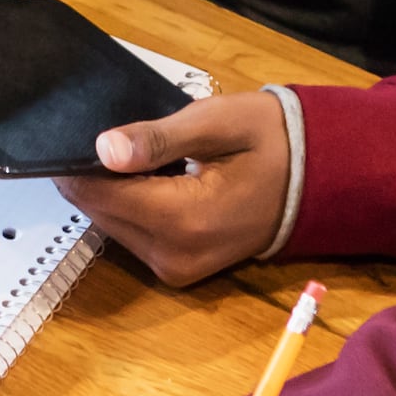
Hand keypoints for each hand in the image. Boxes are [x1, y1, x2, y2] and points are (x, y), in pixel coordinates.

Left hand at [54, 90, 294, 288]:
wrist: (319, 181)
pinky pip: (133, 237)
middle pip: (101, 213)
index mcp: (183, 219)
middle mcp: (173, 256)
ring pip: (113, 227)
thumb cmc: (271, 141)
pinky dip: (132, 208)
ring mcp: (176, 270)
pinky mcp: (178, 272)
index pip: (99, 195)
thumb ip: (157, 139)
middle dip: (96, 176)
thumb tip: (103, 150)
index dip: (77, 163)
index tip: (76, 131)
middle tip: (114, 136)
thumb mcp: (217, 123)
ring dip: (113, 193)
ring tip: (134, 155)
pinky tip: (149, 180)